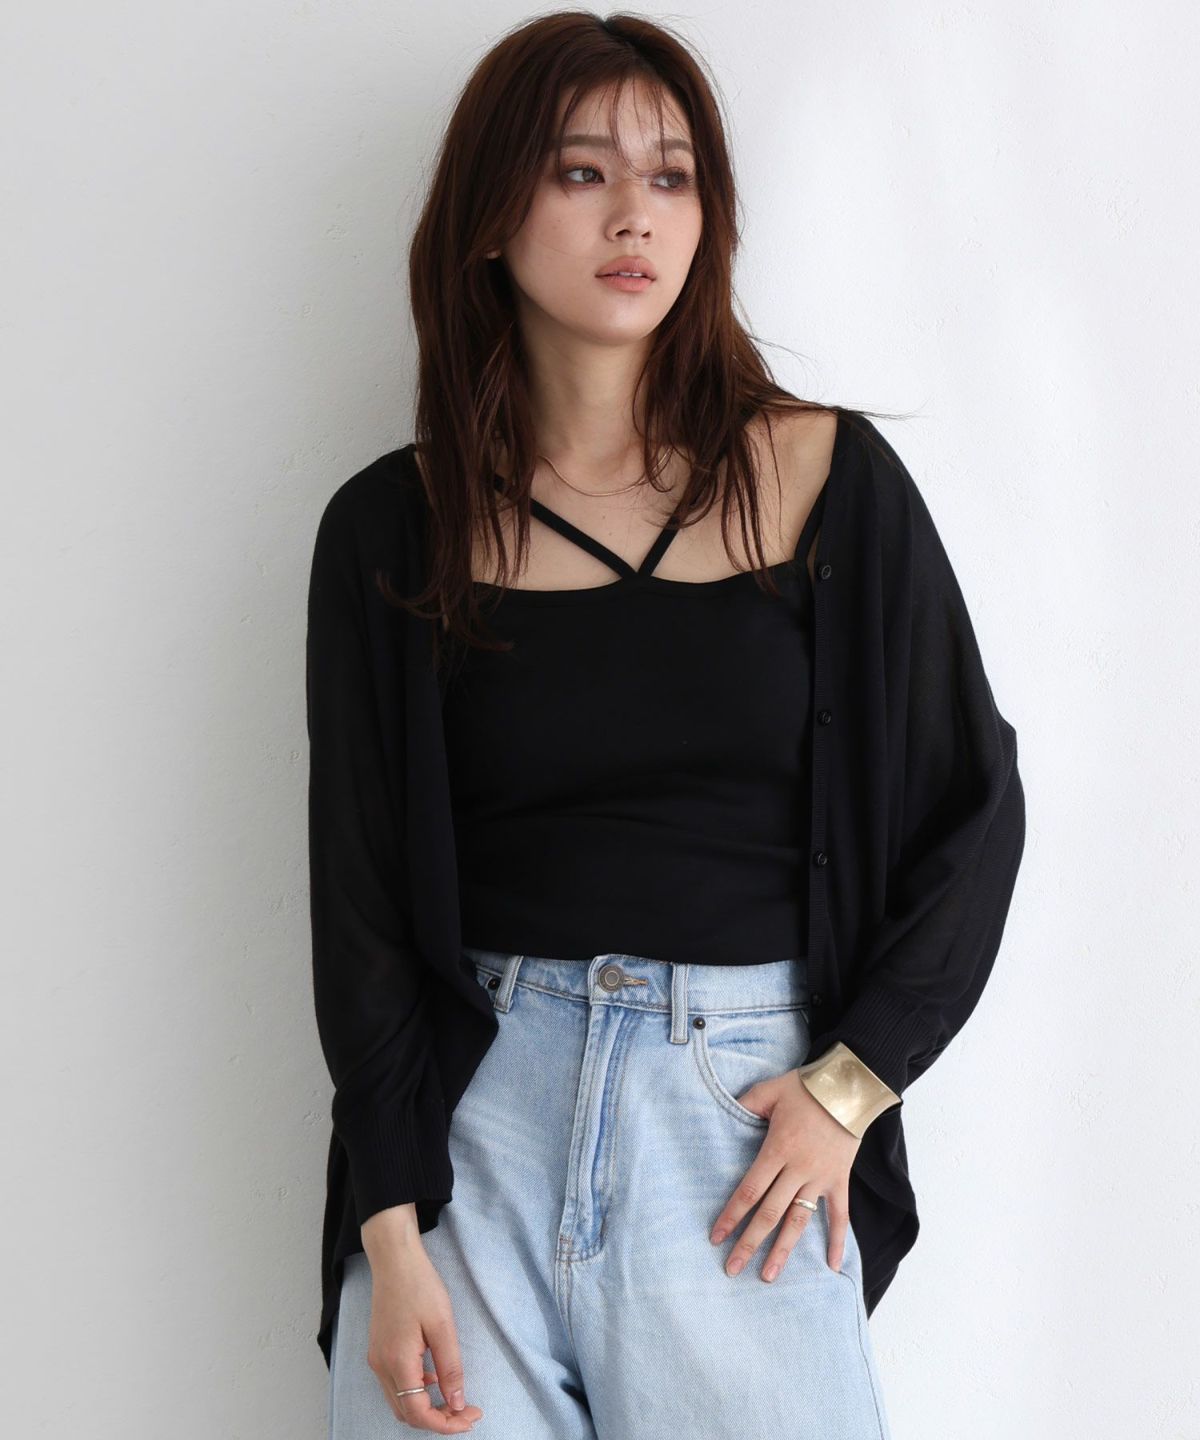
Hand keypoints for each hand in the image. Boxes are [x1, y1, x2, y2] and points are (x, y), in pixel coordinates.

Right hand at [361, 1236, 484, 1433]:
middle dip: (437, 1419)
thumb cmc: (420, 1286)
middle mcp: (381, 1367)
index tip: (471, 1417)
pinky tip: (434, 1377)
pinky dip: (416, 1391)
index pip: (418, 1413)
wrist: (395, 1260)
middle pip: (406, 1413)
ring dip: (426, 1407)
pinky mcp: (378, 1350)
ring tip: (455, 1399)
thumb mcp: (443, 1326)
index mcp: (397, 1362)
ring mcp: (377, 1359)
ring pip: (399, 1402)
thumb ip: (450, 1368)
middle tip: (467, 1412)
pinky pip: (396, 1385)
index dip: (445, 1423)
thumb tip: (457, 1404)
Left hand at [708, 1067, 860, 1282]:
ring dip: (783, 1251)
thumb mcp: (770, 1091)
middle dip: (749, 1243)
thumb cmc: (806, 1088)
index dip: (731, 1215)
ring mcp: (821, 1179)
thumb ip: (746, 1104)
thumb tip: (725, 1113)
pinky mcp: (840, 1180)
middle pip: (769, 1214)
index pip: (749, 1191)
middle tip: (732, 1268)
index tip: (716, 1237)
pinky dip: (837, 1241)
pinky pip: (839, 1216)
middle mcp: (798, 1170)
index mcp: (777, 1150)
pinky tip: (832, 1266)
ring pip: (799, 1222)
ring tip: (768, 1276)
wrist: (850, 1087)